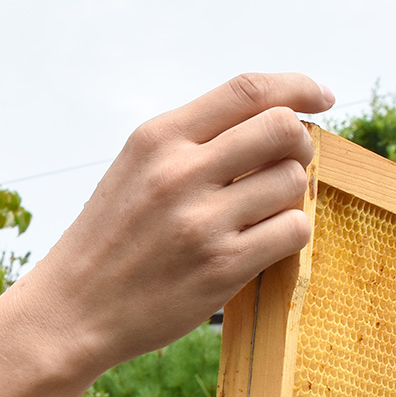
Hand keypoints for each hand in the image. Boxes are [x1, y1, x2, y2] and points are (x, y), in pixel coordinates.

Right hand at [15, 73, 337, 377]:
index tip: (323, 98)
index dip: (298, 86)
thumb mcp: (135, 171)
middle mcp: (178, 173)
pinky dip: (289, 234)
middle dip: (300, 143)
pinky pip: (293, 231)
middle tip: (287, 165)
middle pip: (283, 128)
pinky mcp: (222, 267)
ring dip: (290, 196)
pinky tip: (261, 243)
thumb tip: (276, 121)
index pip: (248, 90)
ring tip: (260, 213)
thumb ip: (192, 143)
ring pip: (292, 182)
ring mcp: (201, 222)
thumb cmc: (110, 240)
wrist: (72, 310)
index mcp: (157, 139)